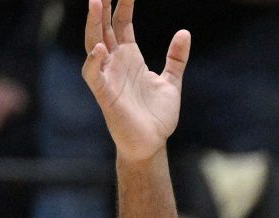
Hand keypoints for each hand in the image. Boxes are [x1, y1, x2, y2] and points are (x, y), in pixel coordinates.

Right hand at [80, 0, 188, 163]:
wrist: (152, 143)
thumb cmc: (157, 114)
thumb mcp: (172, 82)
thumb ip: (176, 58)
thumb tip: (184, 32)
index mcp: (130, 57)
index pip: (122, 24)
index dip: (123, 6)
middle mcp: (115, 63)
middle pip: (104, 29)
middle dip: (102, 9)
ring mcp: (108, 77)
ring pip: (94, 44)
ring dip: (93, 25)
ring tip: (96, 4)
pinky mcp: (105, 94)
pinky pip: (94, 74)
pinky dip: (94, 60)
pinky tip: (99, 47)